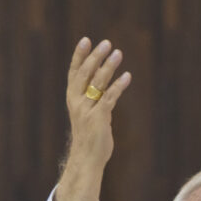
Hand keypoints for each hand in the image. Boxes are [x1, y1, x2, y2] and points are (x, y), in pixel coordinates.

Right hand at [54, 37, 131, 200]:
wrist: (87, 160)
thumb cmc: (90, 139)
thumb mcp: (89, 115)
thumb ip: (96, 100)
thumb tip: (107, 87)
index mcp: (72, 99)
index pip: (74, 73)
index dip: (79, 56)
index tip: (85, 40)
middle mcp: (77, 102)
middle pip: (85, 74)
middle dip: (95, 57)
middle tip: (106, 43)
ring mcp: (87, 110)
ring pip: (97, 83)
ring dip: (108, 67)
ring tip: (118, 53)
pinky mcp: (99, 118)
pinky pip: (109, 98)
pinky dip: (119, 86)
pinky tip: (127, 76)